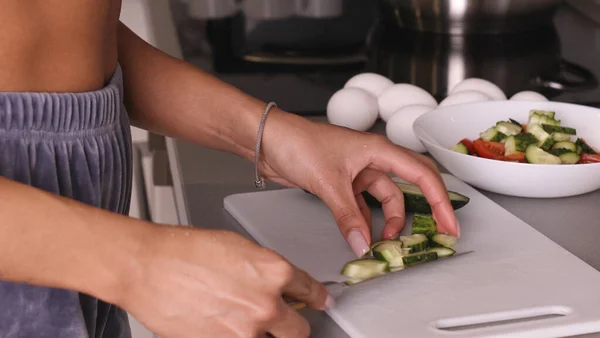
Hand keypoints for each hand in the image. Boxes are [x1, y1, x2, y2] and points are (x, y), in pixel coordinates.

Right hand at [120, 226, 330, 337]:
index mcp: (274, 271)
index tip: (320, 302)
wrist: (147, 267)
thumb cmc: (184, 251)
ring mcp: (245, 331)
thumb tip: (279, 283)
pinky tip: (227, 327)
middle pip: (299, 329)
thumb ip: (265, 269)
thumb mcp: (238, 247)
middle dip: (293, 325)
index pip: (310, 290)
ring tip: (244, 322)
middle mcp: (266, 304)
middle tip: (285, 322)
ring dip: (266, 335)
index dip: (317, 297)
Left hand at [259, 111, 459, 256]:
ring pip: (385, 199)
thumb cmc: (299, 144)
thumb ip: (348, 217)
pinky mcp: (343, 183)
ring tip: (385, 242)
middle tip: (436, 233)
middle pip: (410, 185)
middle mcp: (373, 159)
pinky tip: (363, 236)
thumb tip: (363, 244)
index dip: (440, 200)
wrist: (268, 140)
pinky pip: (363, 205)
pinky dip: (365, 221)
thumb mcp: (329, 183)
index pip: (421, 175)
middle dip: (425, 209)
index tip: (449, 224)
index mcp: (378, 149)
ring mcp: (358, 172)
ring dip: (387, 221)